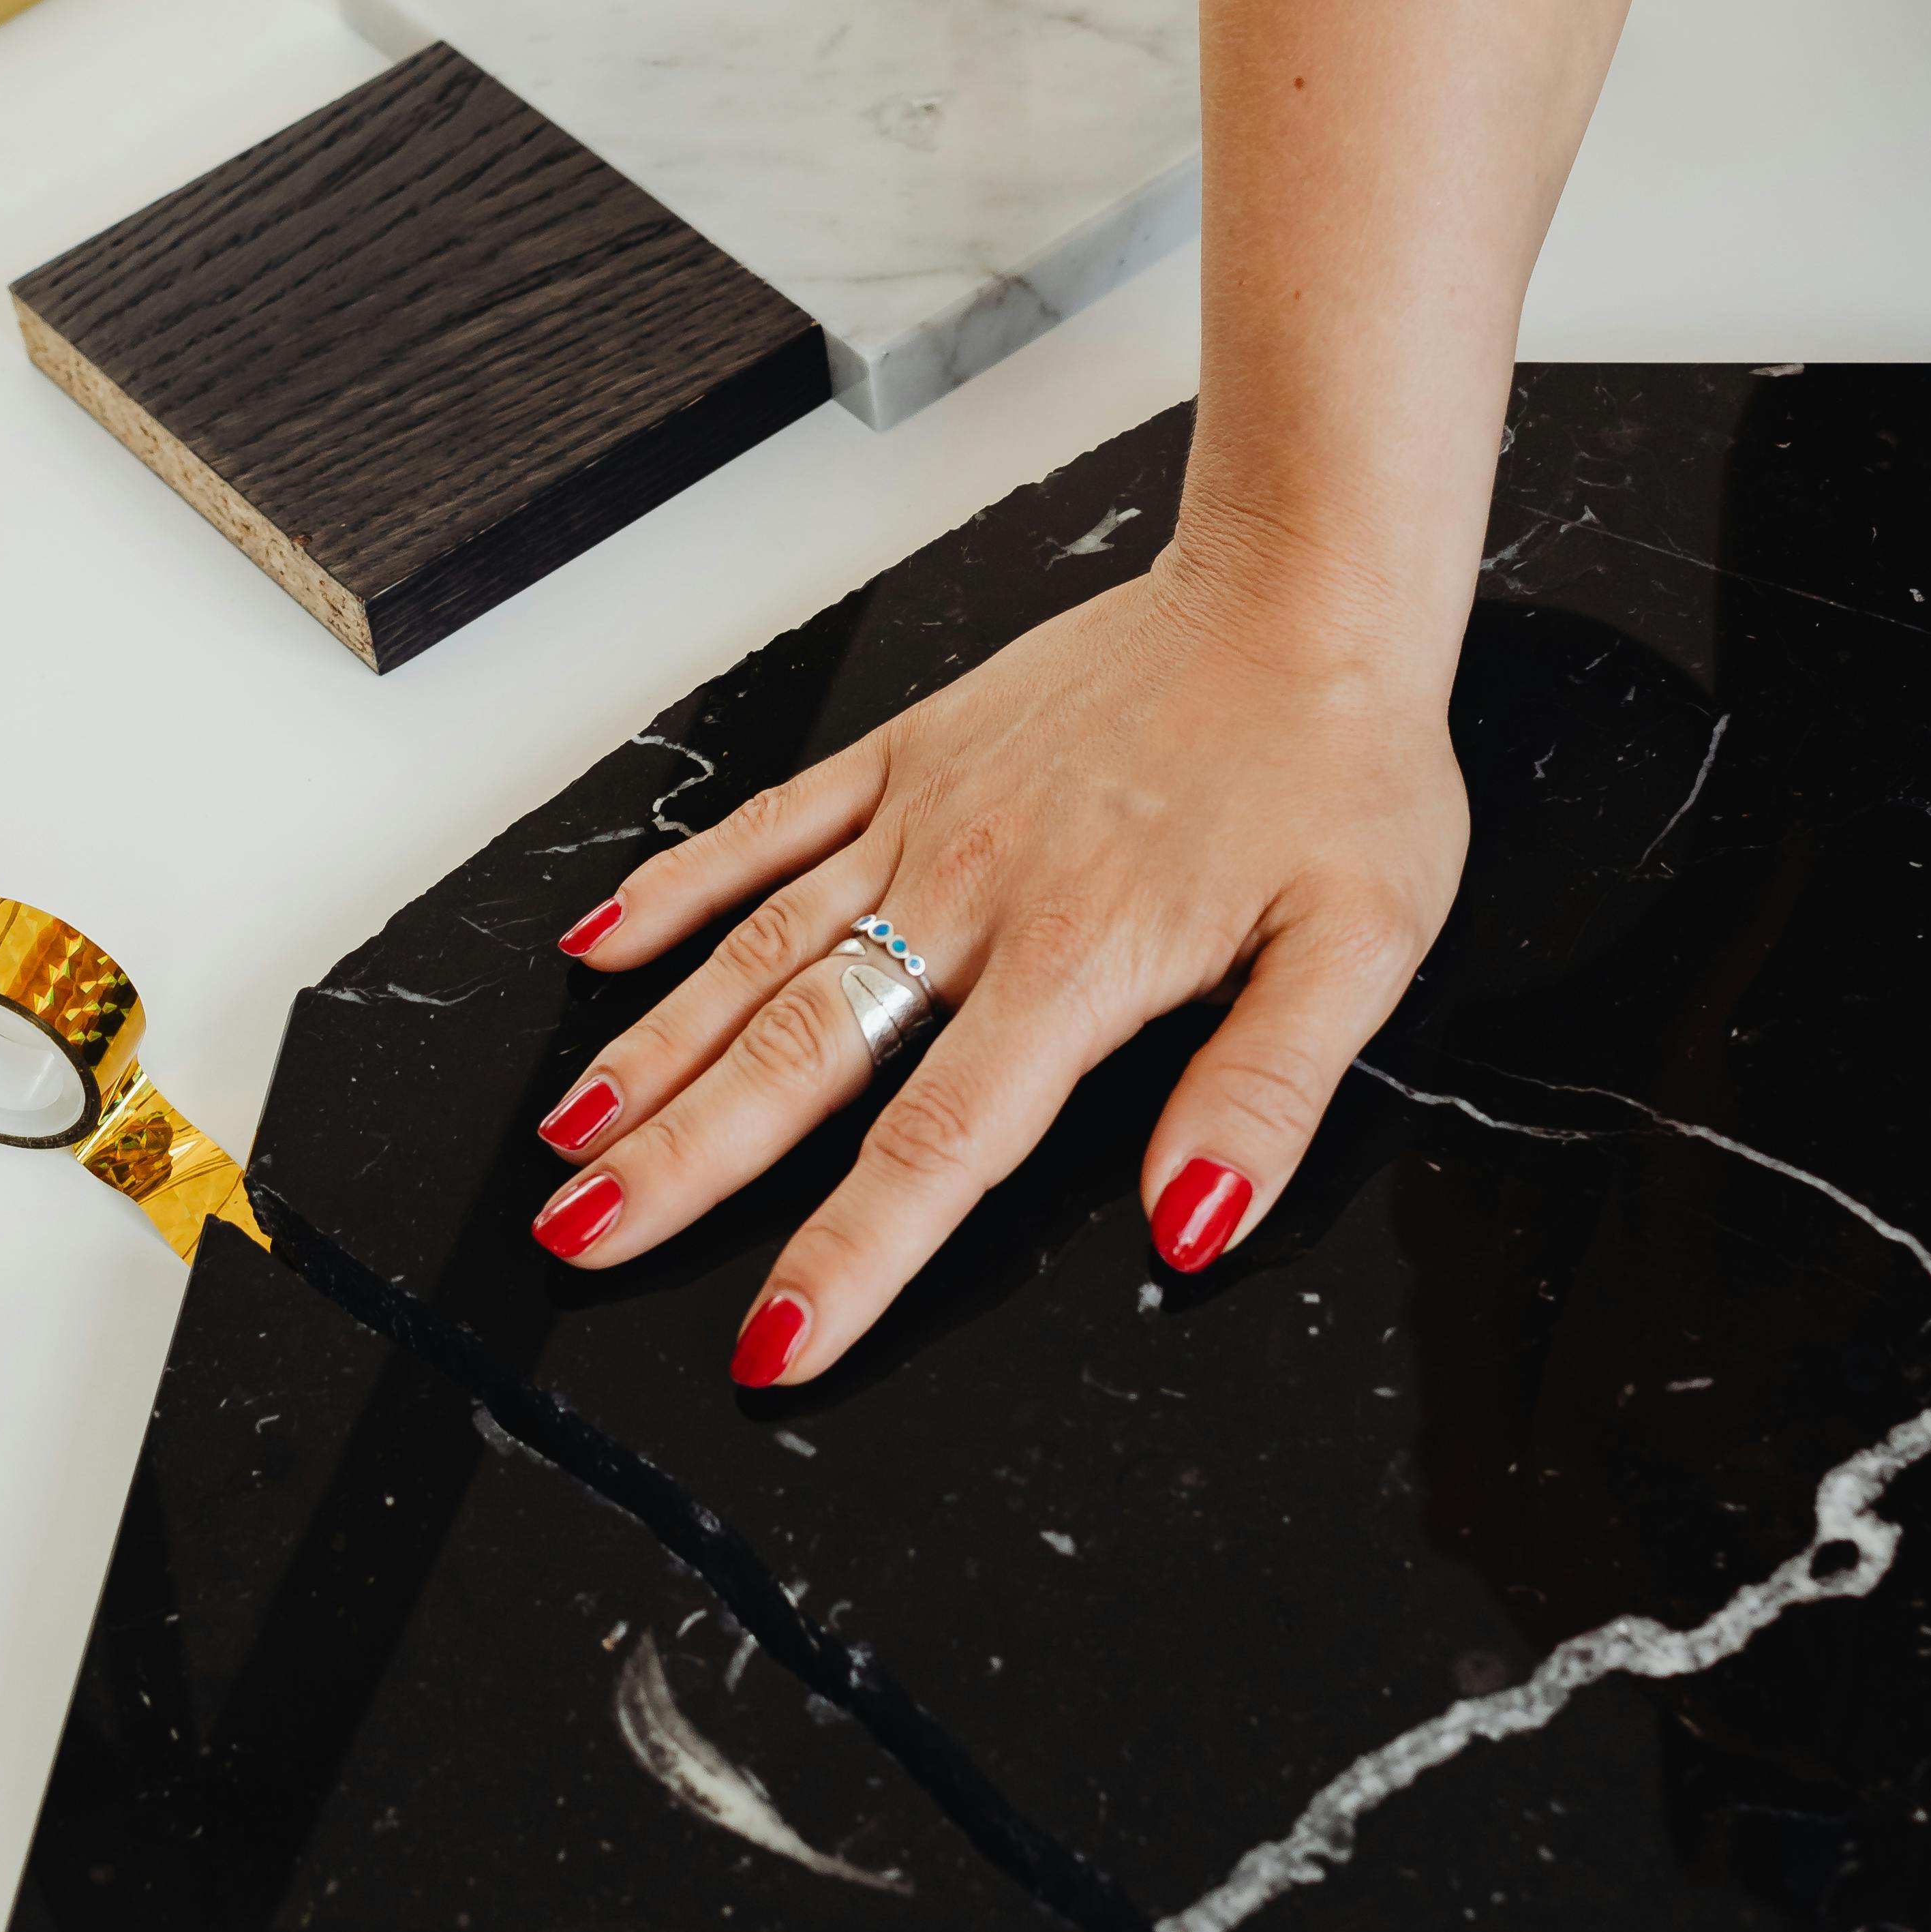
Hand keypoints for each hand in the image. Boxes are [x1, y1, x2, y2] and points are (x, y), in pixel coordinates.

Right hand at [527, 545, 1470, 1384]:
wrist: (1305, 590)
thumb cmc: (1338, 765)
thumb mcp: (1360, 945)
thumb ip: (1265, 1091)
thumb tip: (1193, 1218)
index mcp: (1080, 959)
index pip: (939, 1143)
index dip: (850, 1253)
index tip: (776, 1341)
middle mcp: (977, 893)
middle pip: (802, 1053)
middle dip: (683, 1163)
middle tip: (580, 1240)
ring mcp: (928, 820)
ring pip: (759, 952)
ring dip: (657, 1049)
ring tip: (570, 1136)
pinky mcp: (914, 751)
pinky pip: (773, 823)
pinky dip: (679, 885)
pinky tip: (600, 945)